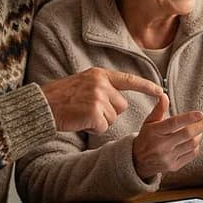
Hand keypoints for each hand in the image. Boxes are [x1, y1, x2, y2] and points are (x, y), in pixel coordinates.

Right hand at [41, 68, 162, 133]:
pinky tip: (80, 121)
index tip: (160, 91)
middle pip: (122, 105)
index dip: (146, 86)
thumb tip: (120, 99)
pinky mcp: (94, 112)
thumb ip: (101, 87)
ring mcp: (98, 97)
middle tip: (87, 110)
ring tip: (81, 114)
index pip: (128, 80)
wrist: (42, 106)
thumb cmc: (60, 98)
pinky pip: (103, 127)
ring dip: (100, 121)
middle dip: (109, 112)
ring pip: (113, 118)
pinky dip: (93, 128)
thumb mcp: (82, 83)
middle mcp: (101, 83)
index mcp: (99, 74)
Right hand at [132, 94, 202, 178]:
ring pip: (191, 145)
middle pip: (187, 134)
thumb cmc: (146, 138)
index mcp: (155, 132)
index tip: (200, 114)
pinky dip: (196, 147)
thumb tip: (164, 95)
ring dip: (199, 136)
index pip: (174, 123)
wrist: (138, 161)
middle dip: (201, 126)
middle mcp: (162, 145)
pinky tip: (194, 141)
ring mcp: (168, 157)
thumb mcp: (148, 123)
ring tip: (199, 130)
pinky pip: (191, 155)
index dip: (189, 118)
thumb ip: (159, 110)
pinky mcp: (174, 166)